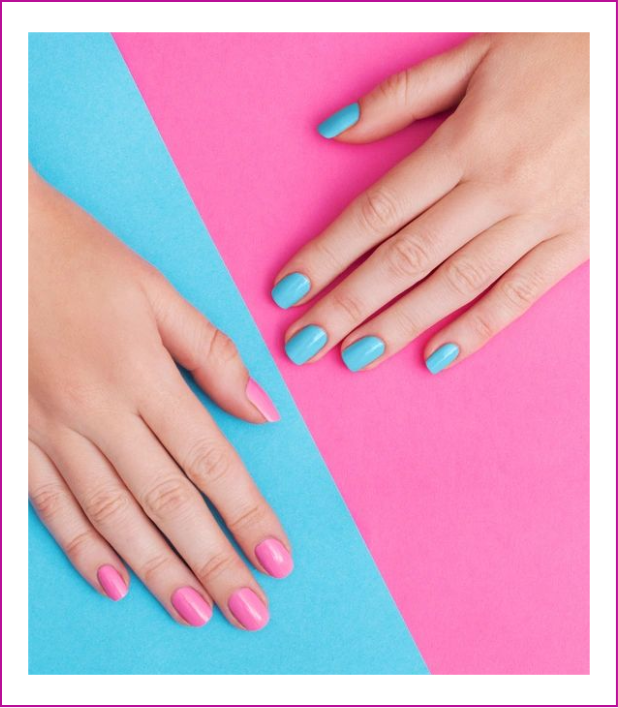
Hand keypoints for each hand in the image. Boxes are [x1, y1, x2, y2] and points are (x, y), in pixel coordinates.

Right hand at [28, 165, 290, 629]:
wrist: (1, 238)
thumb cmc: (80, 257)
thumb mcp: (156, 291)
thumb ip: (211, 353)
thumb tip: (263, 409)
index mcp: (142, 373)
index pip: (211, 460)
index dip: (247, 513)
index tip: (277, 557)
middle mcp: (98, 411)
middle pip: (169, 500)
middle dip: (214, 560)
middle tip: (250, 610)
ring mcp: (51, 429)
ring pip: (113, 515)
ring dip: (157, 569)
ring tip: (196, 611)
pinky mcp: (17, 436)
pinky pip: (49, 504)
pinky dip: (81, 547)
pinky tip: (114, 581)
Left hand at [272, 32, 589, 373]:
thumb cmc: (559, 53)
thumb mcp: (476, 54)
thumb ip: (399, 97)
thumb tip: (332, 131)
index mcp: (464, 142)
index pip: (375, 212)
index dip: (326, 254)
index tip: (288, 289)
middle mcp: (494, 187)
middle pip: (404, 258)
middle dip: (347, 304)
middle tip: (304, 342)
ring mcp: (537, 220)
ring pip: (453, 284)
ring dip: (398, 325)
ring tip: (353, 356)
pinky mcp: (574, 243)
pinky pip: (518, 296)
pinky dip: (477, 329)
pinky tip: (436, 357)